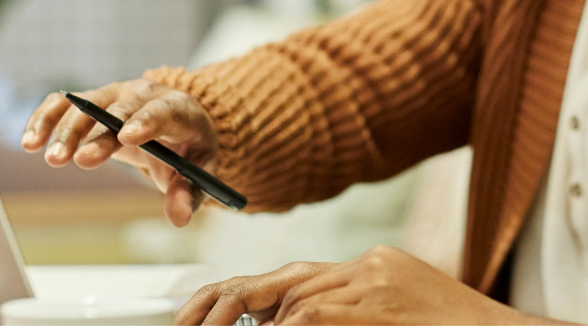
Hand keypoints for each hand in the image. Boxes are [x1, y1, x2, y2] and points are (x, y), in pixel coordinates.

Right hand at [22, 79, 218, 225]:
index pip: (162, 110)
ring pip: (85, 104)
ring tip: (50, 158)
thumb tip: (178, 217)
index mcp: (177, 108)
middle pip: (118, 109)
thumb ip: (188, 193)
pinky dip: (45, 119)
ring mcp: (114, 94)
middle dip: (98, 135)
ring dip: (65, 129)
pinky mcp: (90, 100)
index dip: (144, 121)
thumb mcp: (198, 169)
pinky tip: (30, 141)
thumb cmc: (186, 146)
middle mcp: (142, 95)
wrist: (174, 122)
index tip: (126, 137)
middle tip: (78, 160)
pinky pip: (63, 104)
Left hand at [180, 246, 546, 324]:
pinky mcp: (380, 307)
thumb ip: (348, 317)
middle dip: (229, 306)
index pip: (295, 278)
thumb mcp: (396, 318)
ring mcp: (376, 285)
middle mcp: (371, 268)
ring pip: (293, 298)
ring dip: (254, 323)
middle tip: (192, 324)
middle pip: (284, 282)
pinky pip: (314, 316)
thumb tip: (288, 320)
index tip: (206, 316)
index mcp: (374, 268)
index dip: (243, 297)